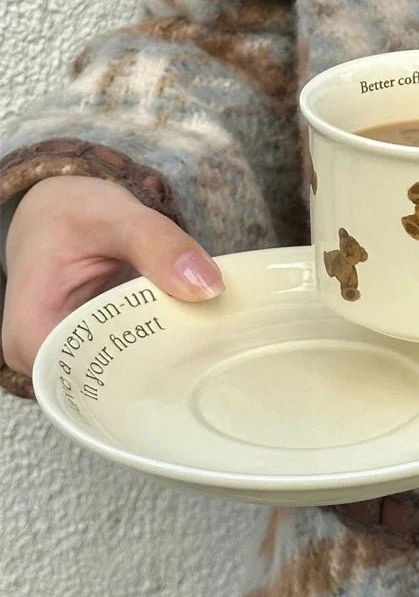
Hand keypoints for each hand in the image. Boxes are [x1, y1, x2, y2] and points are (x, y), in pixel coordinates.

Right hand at [2, 176, 224, 374]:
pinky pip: (128, 362)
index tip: (190, 361)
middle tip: (210, 353)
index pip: (88, 384)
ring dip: (162, 362)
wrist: (60, 208)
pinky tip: (188, 336)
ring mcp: (66, 358)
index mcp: (31, 335)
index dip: (142, 379)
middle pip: (110, 388)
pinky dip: (158, 349)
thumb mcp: (115, 215)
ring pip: (122, 379)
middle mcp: (43, 359)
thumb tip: (207, 286)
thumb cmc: (73, 212)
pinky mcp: (91, 349)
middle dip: (161, 373)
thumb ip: (160, 245)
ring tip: (203, 344)